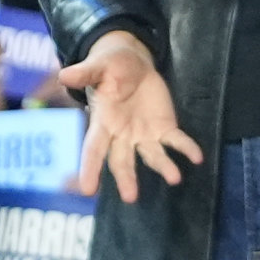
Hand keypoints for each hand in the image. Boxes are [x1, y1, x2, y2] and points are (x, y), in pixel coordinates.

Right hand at [57, 31, 204, 203]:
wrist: (133, 63)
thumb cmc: (110, 66)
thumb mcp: (98, 65)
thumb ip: (84, 73)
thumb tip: (62, 75)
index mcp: (103, 123)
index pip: (94, 149)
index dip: (90, 168)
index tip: (88, 190)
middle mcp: (122, 136)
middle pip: (123, 161)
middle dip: (126, 178)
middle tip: (130, 197)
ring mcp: (144, 135)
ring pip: (153, 156)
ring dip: (164, 167)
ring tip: (175, 178)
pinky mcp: (164, 128)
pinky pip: (176, 141)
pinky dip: (186, 149)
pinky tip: (197, 157)